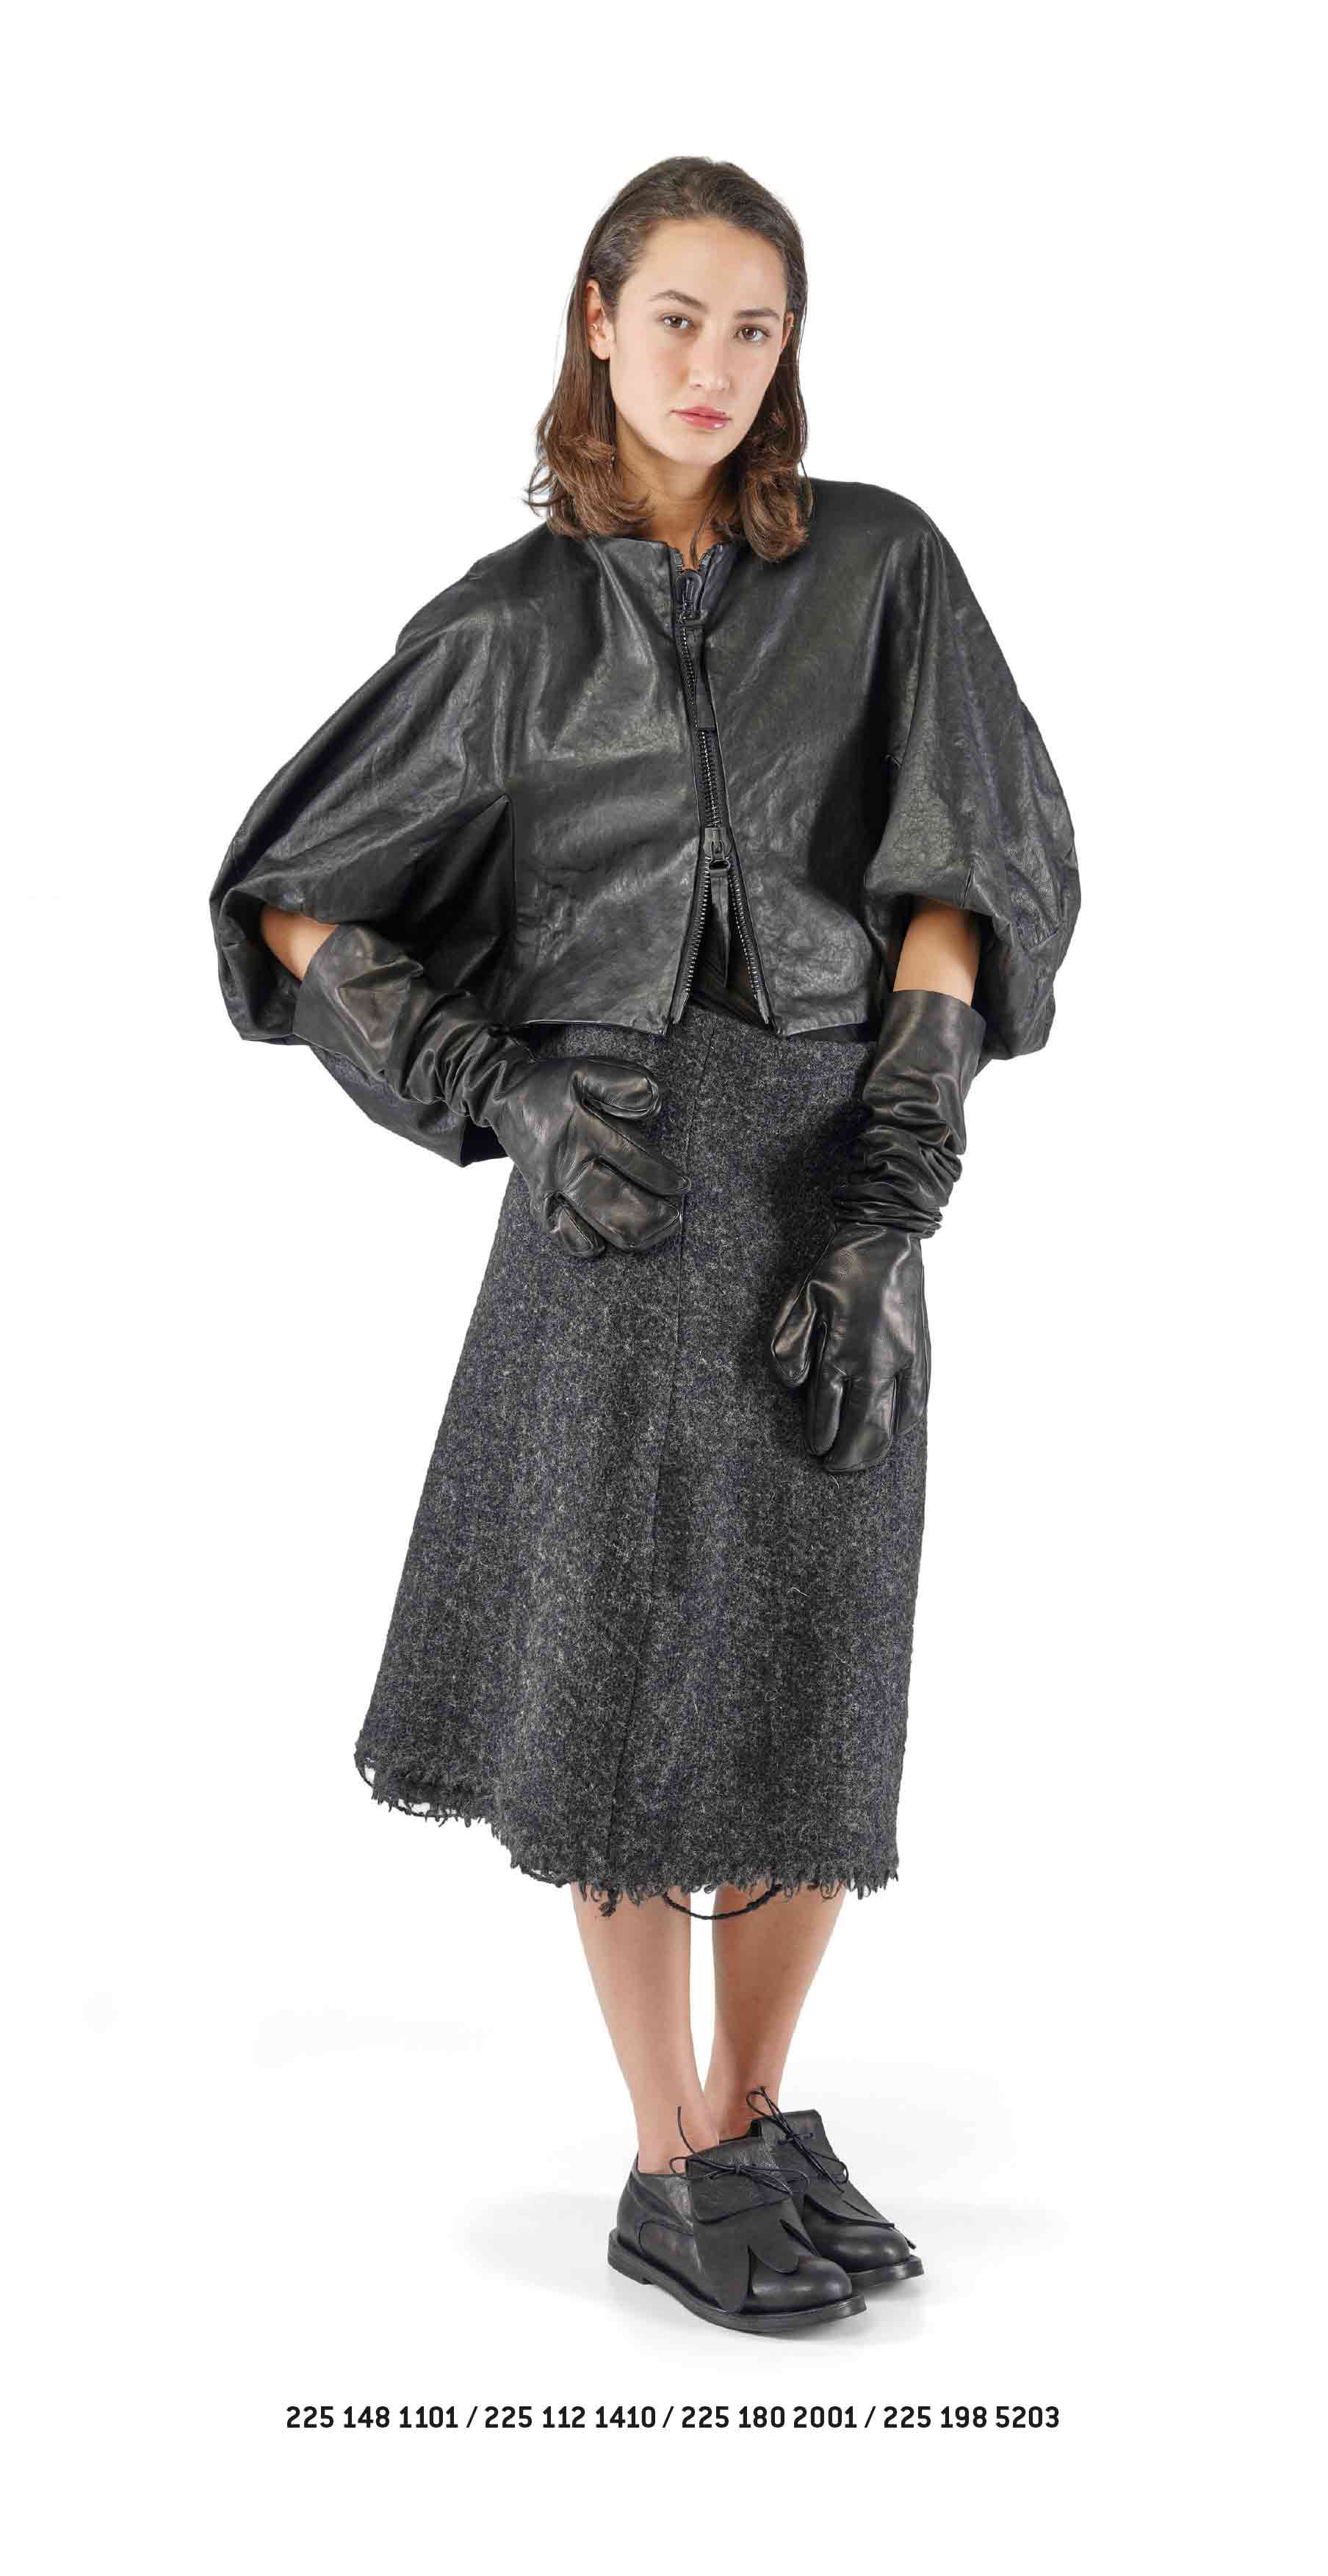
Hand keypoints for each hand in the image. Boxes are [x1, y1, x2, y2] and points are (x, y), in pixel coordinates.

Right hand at [486, 1055, 689, 1257]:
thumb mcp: (584, 1070)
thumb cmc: (550, 1083)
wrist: (502, 1095)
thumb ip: (621, 1083)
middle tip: (676, 1218)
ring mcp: (552, 1183)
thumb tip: (656, 1102)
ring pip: (593, 1221)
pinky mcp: (538, 1195)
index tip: (682, 1185)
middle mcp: (567, 1162)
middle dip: (651, 1214)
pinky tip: (599, 1246)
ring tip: (656, 1234)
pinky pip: (555, 1229)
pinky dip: (578, 1242)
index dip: (661, 1175)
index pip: (630, 1158)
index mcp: (582, 1130)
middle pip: (615, 1200)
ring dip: (628, 1233)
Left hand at [768, 1219, 929, 1473]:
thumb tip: (793, 1383)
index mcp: (843, 1349)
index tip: (816, 1449)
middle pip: (863, 1426)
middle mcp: (877, 1361)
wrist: (887, 1237)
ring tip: (864, 1463)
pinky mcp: (922, 1351)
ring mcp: (904, 1359)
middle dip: (848, 1454)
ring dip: (877, 1448)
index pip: (828, 1409)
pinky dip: (908, 1422)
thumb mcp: (801, 1297)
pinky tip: (899, 1433)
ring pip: (893, 1421)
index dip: (821, 1435)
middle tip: (835, 1469)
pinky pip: (919, 1399)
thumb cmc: (841, 1265)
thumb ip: (790, 1343)